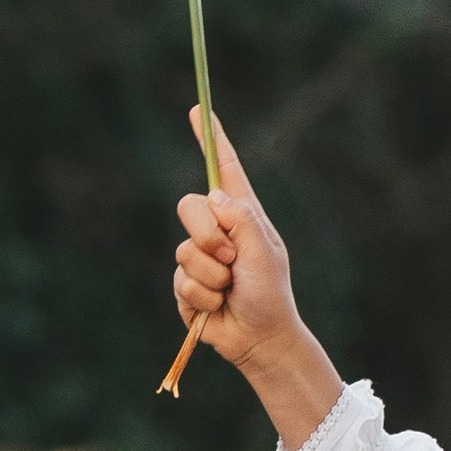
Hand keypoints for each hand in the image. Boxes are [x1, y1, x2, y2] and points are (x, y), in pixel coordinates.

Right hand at [170, 119, 343, 447]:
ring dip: (210, 277)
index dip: (211, 140)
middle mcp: (219, 231)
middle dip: (208, 235)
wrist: (261, 340)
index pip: (224, 170)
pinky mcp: (186, 284)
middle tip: (230, 260)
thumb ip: (242, 221)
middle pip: (188, 206)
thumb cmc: (270, 296)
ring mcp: (199, 257)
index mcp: (242, 216)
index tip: (199, 109)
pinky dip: (202, 298)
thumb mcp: (264, 253)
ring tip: (230, 290)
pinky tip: (218, 307)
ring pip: (184, 250)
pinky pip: (180, 282)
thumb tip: (214, 196)